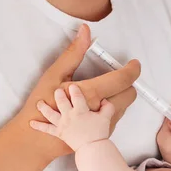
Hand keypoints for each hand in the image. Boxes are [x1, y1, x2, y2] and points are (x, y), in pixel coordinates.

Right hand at [15, 24, 140, 159]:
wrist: (37, 139)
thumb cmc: (43, 105)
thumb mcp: (54, 75)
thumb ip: (74, 53)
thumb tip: (86, 32)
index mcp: (91, 93)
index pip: (123, 80)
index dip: (132, 70)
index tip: (134, 64)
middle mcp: (101, 110)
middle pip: (130, 94)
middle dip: (126, 83)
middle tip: (116, 76)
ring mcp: (103, 124)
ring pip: (124, 106)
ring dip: (119, 95)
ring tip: (102, 90)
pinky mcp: (102, 133)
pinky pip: (115, 116)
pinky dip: (111, 107)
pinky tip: (95, 104)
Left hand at [30, 84, 114, 150]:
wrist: (92, 148)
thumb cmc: (99, 133)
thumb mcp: (107, 117)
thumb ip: (107, 107)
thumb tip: (104, 100)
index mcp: (80, 110)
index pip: (76, 96)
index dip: (74, 89)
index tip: (72, 86)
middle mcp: (69, 115)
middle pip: (61, 101)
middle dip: (58, 94)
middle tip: (58, 90)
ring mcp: (62, 124)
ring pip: (50, 113)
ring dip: (44, 107)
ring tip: (39, 103)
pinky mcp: (58, 133)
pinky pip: (47, 129)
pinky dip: (39, 126)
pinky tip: (31, 123)